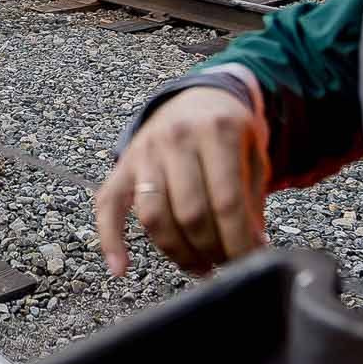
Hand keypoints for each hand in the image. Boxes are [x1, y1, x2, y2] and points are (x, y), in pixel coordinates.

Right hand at [94, 69, 269, 276]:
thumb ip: (252, 198)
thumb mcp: (254, 153)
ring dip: (177, 253)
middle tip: (225, 264)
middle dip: (211, 250)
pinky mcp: (124, 163)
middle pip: (190, 213)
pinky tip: (121, 268)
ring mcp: (146, 149)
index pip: (226, 201)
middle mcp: (177, 138)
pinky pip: (108, 204)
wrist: (200, 95)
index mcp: (217, 132)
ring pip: (154, 216)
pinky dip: (110, 239)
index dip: (238, 241)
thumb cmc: (230, 130)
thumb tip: (252, 247)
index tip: (248, 263)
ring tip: (198, 267)